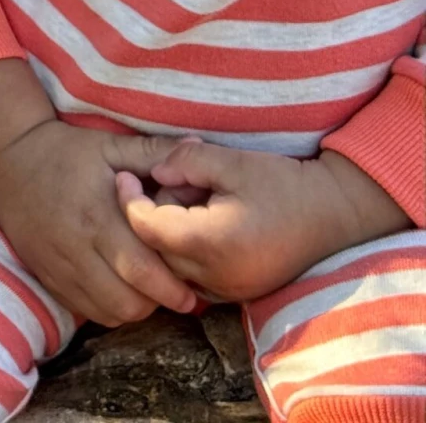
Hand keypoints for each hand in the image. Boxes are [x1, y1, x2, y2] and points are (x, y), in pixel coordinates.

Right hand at [0, 122, 199, 326]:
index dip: (174, 286)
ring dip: (135, 307)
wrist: (7, 158)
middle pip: (129, 301)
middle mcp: (77, 247)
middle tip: (177, 289)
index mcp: (98, 215)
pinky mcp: (46, 276)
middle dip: (160, 301)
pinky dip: (109, 308)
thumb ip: (154, 152)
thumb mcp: (109, 145)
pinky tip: (120, 288)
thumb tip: (198, 149)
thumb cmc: (65, 150)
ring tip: (148, 288)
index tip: (194, 284)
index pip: (143, 270)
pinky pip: (85, 311)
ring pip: (109, 312)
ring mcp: (59, 266)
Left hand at [116, 137, 411, 303]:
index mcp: (211, 242)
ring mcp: (227, 290)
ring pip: (170, 266)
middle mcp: (215, 276)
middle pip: (153, 250)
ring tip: (193, 199)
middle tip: (171, 181)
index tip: (123, 173)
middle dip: (150, 214)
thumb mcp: (231, 160)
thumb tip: (152, 172)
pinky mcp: (237, 293)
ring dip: (168, 233)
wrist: (331, 215)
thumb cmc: (282, 183)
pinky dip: (185, 251)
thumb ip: (185, 162)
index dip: (127, 199)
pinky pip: (192, 276)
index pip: (146, 228)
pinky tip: (202, 221)